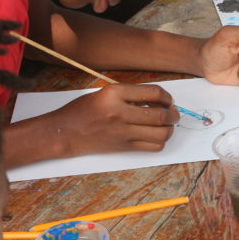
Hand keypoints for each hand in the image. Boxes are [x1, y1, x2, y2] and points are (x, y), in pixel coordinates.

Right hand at [50, 84, 177, 156]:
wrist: (64, 132)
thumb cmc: (83, 110)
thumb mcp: (104, 93)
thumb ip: (130, 94)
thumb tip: (159, 100)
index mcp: (114, 94)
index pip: (153, 92)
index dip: (167, 96)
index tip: (168, 100)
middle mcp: (120, 112)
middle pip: (161, 115)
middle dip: (174, 114)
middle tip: (174, 113)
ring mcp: (122, 132)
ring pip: (161, 133)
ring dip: (170, 128)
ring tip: (168, 125)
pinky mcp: (123, 147)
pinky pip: (152, 147)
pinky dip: (160, 141)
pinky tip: (156, 135)